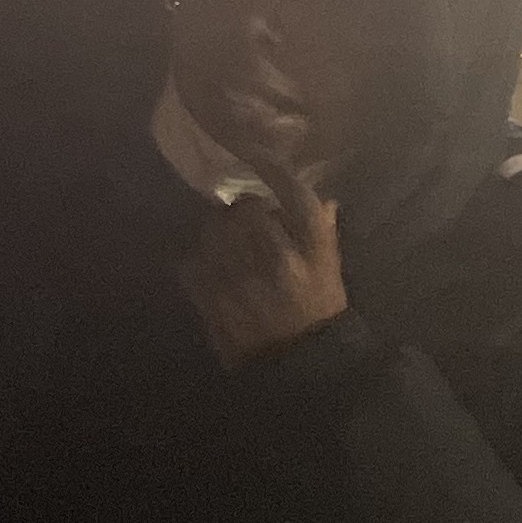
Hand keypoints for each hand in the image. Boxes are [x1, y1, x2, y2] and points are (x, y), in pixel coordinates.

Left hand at [180, 164, 350, 369]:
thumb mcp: (331, 271)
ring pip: (213, 232)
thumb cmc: (318, 314)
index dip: (272, 167)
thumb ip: (322, 231)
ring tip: (226, 251)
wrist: (299, 369)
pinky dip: (195, 262)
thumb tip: (323, 197)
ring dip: (215, 235)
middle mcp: (277, 259)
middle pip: (244, 209)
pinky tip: (209, 272)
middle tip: (243, 226)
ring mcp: (241, 279)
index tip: (257, 153)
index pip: (292, 194)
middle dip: (240, 213)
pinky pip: (190, 262)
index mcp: (312, 251)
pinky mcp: (212, 300)